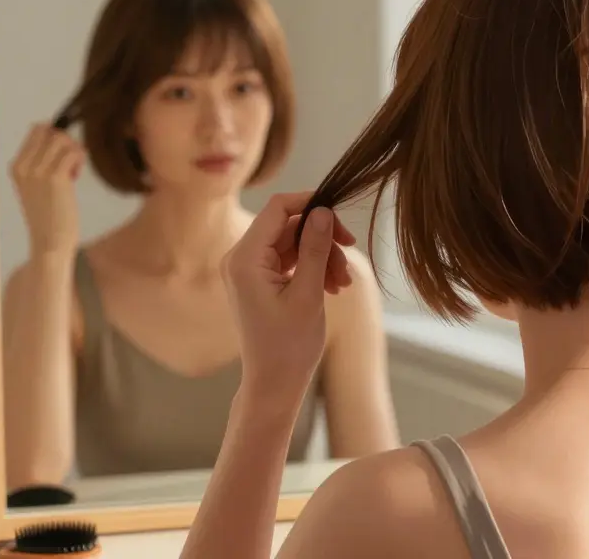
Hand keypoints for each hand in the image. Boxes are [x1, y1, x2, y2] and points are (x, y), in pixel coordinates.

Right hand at [10, 123, 84, 257]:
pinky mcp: (55, 179)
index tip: (62, 157)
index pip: (37, 130)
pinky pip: (74, 152)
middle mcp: (24, 166)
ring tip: (73, 172)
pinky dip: (80, 159)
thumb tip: (57, 134)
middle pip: (51, 131)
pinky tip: (76, 178)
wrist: (49, 243)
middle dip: (67, 142)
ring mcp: (38, 172)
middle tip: (71, 163)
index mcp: (17, 167)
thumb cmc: (49, 216)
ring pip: (62, 138)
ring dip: (74, 151)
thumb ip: (41, 162)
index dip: (56, 137)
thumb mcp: (36, 187)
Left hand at [223, 192, 355, 400]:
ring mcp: (247, 270)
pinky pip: (287, 260)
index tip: (340, 217)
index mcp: (245, 259)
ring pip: (291, 243)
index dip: (311, 204)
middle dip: (321, 238)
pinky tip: (333, 286)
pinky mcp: (257, 281)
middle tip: (349, 259)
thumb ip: (314, 248)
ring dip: (321, 256)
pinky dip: (311, 267)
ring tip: (344, 283)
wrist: (274, 384)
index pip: (278, 208)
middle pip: (287, 225)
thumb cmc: (289, 346)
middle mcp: (240, 259)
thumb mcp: (308, 293)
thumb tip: (323, 210)